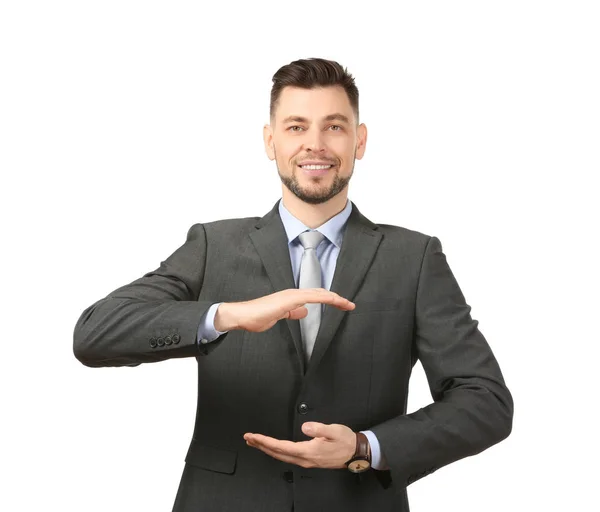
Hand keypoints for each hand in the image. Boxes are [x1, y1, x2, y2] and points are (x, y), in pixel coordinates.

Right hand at [214, 289, 354, 331]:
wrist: (243, 315)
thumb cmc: (257, 317)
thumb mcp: (279, 316)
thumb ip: (291, 313)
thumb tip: (303, 312)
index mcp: (292, 298)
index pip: (316, 297)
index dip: (330, 300)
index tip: (342, 306)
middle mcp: (294, 294)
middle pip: (321, 293)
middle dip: (337, 299)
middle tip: (350, 305)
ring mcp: (292, 295)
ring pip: (319, 294)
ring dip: (335, 298)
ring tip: (348, 304)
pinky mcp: (290, 299)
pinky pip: (312, 297)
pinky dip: (325, 298)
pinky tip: (335, 300)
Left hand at [243, 422, 357, 468]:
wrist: (356, 453)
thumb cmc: (345, 441)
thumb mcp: (333, 430)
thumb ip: (318, 428)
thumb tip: (304, 427)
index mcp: (308, 451)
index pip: (281, 447)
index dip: (265, 441)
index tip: (253, 436)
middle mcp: (305, 459)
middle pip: (277, 454)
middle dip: (261, 446)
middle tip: (248, 439)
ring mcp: (306, 461)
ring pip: (281, 457)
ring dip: (267, 449)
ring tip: (256, 443)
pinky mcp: (309, 460)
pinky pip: (288, 457)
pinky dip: (276, 452)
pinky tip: (274, 449)